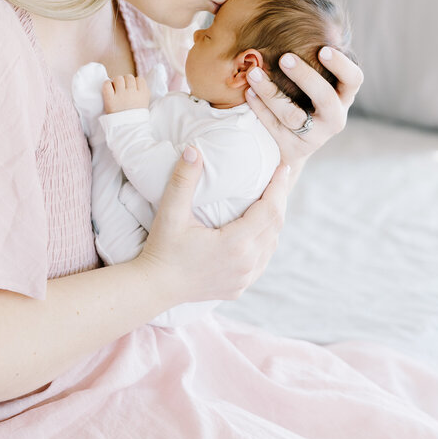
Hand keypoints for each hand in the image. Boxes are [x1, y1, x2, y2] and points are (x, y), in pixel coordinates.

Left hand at [102, 74, 150, 113]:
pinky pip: (107, 84)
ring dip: (116, 83)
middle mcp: (133, 93)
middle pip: (129, 77)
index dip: (135, 83)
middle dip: (125, 82)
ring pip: (118, 78)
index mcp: (143, 94)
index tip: (132, 89)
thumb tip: (138, 81)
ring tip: (116, 91)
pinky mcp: (110, 99)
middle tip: (123, 90)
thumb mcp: (145, 103)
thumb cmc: (135, 117)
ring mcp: (121, 95)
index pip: (140, 79)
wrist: (127, 130)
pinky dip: (107, 85)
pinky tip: (109, 91)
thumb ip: (143, 92)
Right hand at [138, 148, 290, 305]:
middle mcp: (246, 263)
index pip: (270, 210)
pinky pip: (262, 261)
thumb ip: (183, 180)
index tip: (283, 167)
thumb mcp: (170, 213)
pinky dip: (265, 242)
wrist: (154, 287)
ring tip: (272, 199)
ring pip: (271, 244)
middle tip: (280, 176)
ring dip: (274, 221)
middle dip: (280, 199)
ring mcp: (244, 278)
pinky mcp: (239, 288)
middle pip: (275, 226)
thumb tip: (194, 150)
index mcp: (235, 244)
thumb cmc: (162, 249)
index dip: (278, 187)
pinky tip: (259, 231)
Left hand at [244, 47, 363, 172]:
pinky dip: (260, 108)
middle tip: (285, 57)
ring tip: (254, 73)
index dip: (341, 65)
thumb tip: (299, 18)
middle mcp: (334, 118)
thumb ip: (313, 59)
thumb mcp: (316, 83)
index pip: (353, 79)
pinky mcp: (293, 148)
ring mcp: (315, 137)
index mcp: (344, 97)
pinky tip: (248, 92)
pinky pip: (274, 127)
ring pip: (293, 115)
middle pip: (325, 98)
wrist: (293, 146)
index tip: (323, 49)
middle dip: (305, 76)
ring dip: (271, 92)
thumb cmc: (305, 99)